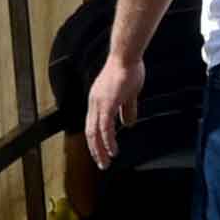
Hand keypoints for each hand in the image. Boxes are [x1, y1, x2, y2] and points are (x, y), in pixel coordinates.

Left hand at [81, 47, 143, 173]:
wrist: (127, 56)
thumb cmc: (129, 70)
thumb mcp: (128, 94)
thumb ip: (127, 109)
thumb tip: (128, 124)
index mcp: (97, 100)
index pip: (92, 125)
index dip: (96, 140)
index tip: (100, 152)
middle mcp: (94, 103)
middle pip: (90, 132)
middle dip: (95, 150)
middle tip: (101, 163)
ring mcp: (99, 103)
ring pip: (95, 133)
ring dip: (99, 150)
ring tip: (105, 162)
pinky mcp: (107, 104)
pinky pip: (105, 128)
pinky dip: (108, 142)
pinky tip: (113, 151)